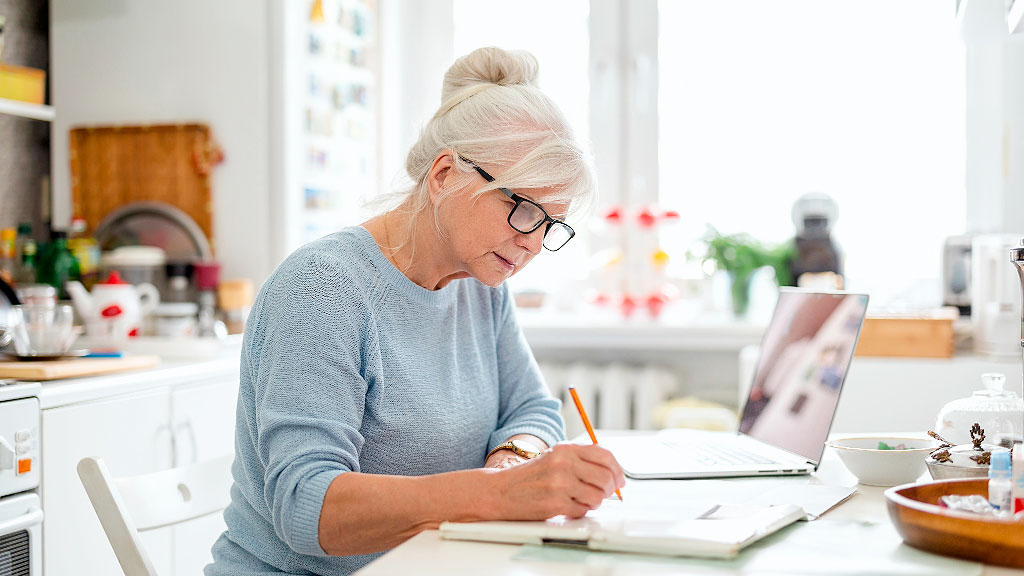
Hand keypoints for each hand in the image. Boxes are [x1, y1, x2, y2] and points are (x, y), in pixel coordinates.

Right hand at [487, 444, 625, 520]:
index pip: (604, 455)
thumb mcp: (554, 458)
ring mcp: (560, 484)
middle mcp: (564, 463)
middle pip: (605, 477)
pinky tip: (568, 507)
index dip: (617, 470)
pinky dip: (580, 512)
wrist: (500, 491)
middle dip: (610, 489)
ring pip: (597, 496)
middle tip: (605, 494)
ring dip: (594, 502)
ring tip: (582, 500)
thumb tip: (612, 473)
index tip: (620, 480)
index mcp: (565, 449)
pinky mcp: (555, 503)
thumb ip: (580, 461)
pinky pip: (583, 511)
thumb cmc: (529, 477)